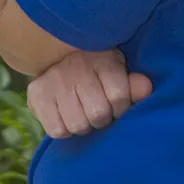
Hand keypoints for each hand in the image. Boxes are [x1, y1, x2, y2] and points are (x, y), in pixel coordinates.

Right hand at [27, 49, 151, 138]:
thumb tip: (146, 88)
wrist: (54, 53)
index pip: (119, 96)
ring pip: (78, 125)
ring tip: (81, 112)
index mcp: (102, 59)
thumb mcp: (117, 70)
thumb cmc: (94, 69)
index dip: (120, 108)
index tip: (116, 104)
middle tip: (97, 109)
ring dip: (83, 125)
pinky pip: (57, 130)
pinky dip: (64, 128)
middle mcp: (78, 68)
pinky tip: (65, 115)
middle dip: (101, 118)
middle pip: (99, 114)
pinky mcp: (37, 95)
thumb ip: (132, 83)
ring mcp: (55, 81)